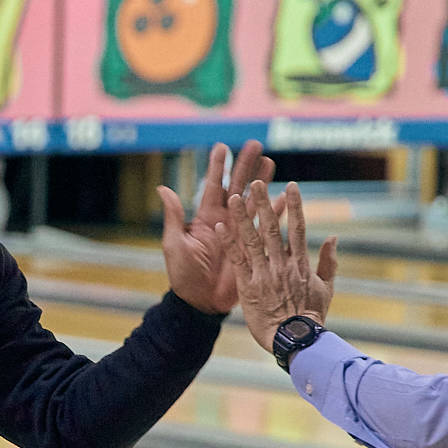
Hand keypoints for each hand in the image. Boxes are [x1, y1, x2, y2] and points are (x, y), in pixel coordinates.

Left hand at [158, 141, 274, 315]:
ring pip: (254, 201)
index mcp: (206, 218)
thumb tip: (163, 188)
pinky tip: (284, 197)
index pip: (213, 186)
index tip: (222, 146)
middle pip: (237, 187)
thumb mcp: (174, 245)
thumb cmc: (182, 276)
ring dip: (262, 182)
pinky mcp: (253, 247)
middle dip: (246, 166)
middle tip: (255, 145)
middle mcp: (225, 220)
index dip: (218, 166)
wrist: (200, 302)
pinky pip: (266, 226)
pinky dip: (275, 212)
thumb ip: (174, 217)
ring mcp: (241, 232)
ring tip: (270, 162)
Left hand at [223, 179, 336, 353]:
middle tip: (257, 181)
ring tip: (236, 196)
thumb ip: (329, 262)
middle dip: (264, 203)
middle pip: (272, 228)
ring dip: (243, 217)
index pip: (298, 228)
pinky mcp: (248, 286)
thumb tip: (334, 237)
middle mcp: (282, 264)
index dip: (295, 206)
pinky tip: (220, 226)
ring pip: (252, 239)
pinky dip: (229, 242)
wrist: (296, 341)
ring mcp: (264, 274)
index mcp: (300, 263)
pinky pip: (238, 260)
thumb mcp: (326, 288)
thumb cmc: (312, 316)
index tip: (291, 185)